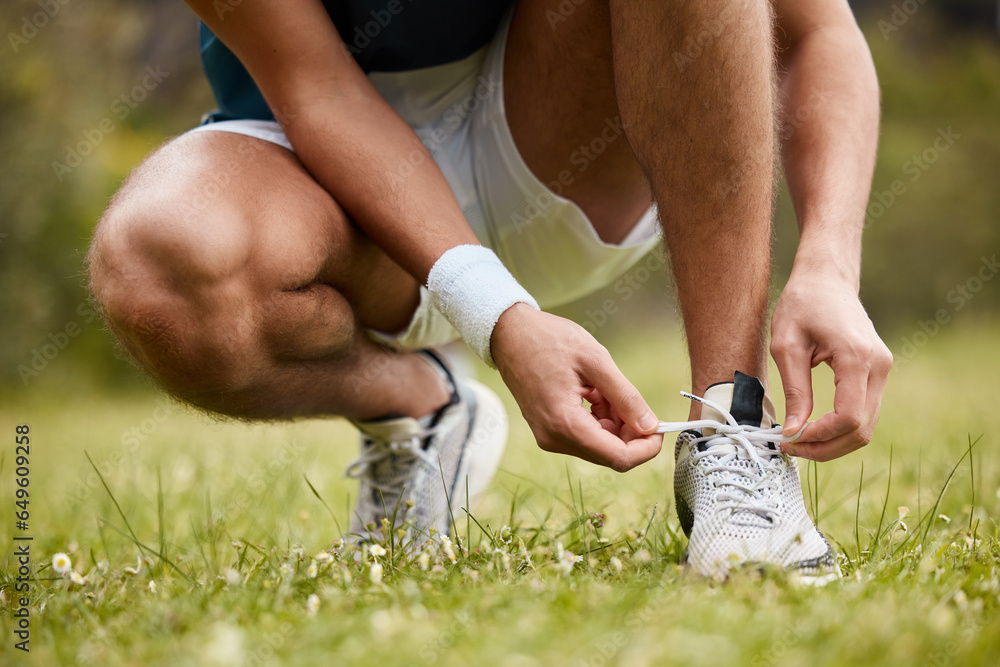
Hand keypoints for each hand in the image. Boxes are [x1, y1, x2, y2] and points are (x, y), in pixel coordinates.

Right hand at [491, 304, 662, 471]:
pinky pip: (584, 435)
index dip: (646, 447)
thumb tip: (651, 425)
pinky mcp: (547, 429)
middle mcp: (554, 438)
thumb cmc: (548, 340)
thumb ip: (626, 397)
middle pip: (609, 454)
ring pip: (598, 445)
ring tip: (605, 388)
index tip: (661, 426)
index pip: (618, 457)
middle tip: (634, 400)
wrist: (509, 333)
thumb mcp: (596, 361)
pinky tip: (594, 392)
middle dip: (630, 432)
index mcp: (565, 424)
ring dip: (614, 422)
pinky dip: (599, 419)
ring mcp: (548, 436)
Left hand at [770, 271, 892, 460]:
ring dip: (834, 441)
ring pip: (867, 426)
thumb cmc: (802, 303)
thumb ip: (794, 390)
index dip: (819, 437)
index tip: (788, 438)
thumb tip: (793, 431)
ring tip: (798, 440)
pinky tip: (813, 427)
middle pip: (862, 429)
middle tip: (790, 447)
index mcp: (857, 357)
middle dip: (826, 447)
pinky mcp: (877, 372)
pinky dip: (841, 427)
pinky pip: (865, 411)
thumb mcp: (786, 345)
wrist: (826, 278)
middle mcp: (879, 366)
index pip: (849, 417)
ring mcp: (883, 369)